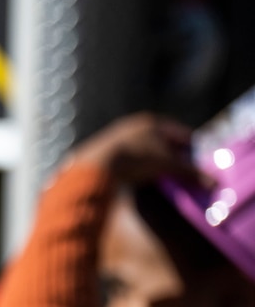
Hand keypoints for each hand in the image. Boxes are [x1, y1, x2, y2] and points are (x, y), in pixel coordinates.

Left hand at [68, 113, 202, 188]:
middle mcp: (132, 126)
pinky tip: (134, 179)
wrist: (94, 167)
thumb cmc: (136, 160)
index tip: (197, 161)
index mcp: (152, 123)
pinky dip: (133, 167)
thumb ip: (190, 173)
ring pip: (140, 150)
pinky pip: (124, 159)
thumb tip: (213, 183)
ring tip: (158, 177)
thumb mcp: (167, 166)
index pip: (179, 134)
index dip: (190, 148)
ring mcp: (115, 137)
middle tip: (180, 171)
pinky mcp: (101, 152)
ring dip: (150, 162)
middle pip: (160, 141)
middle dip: (171, 156)